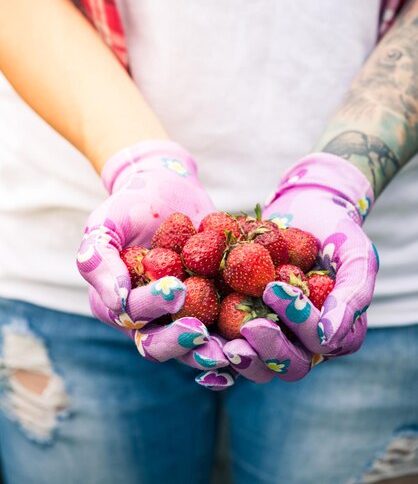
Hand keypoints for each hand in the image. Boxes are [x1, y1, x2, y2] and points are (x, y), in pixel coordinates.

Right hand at [76, 139, 231, 377]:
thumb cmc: (130, 204)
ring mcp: (183, 317)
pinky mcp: (214, 309)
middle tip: (203, 334)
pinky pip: (226, 330)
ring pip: (195, 348)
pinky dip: (241, 336)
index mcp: (117, 305)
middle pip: (161, 345)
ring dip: (214, 353)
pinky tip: (262, 331)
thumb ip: (98, 259)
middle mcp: (149, 320)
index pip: (133, 316)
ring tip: (235, 349)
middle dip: (181, 344)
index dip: (153, 307)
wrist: (169, 189)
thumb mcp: (106, 224)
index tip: (177, 288)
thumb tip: (117, 302)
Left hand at [223, 152, 378, 382]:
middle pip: (286, 365)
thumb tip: (327, 339)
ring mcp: (271, 336)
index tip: (274, 289)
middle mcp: (302, 344)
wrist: (305, 210)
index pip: (318, 343)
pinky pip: (226, 344)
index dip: (297, 323)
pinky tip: (192, 336)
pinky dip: (209, 347)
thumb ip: (352, 294)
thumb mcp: (355, 254)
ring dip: (234, 358)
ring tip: (213, 342)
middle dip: (266, 350)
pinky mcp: (240, 324)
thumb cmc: (337, 231)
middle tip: (247, 326)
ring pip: (254, 364)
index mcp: (333, 334)